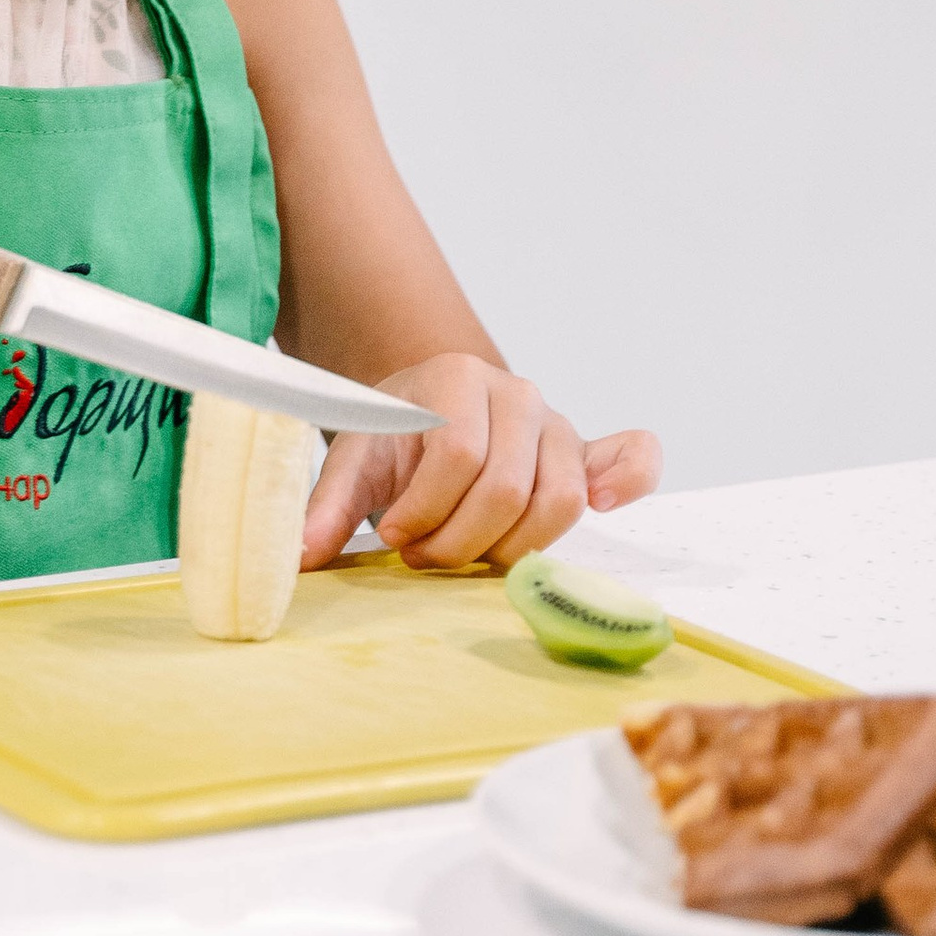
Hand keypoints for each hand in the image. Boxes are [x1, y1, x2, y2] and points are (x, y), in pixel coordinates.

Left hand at [300, 354, 662, 573]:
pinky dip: (630, 480)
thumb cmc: (395, 443)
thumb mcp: (353, 464)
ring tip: (467, 552)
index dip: (425, 513)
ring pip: (559, 500)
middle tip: (423, 555)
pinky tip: (605, 504)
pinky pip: (633, 457)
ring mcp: (557, 423)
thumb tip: (302, 557)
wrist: (427, 420)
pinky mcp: (587, 453)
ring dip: (511, 546)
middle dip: (459, 540)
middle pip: (507, 488)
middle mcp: (517, 393)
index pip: (458, 458)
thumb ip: (326, 507)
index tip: (393, 535)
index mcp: (456, 379)